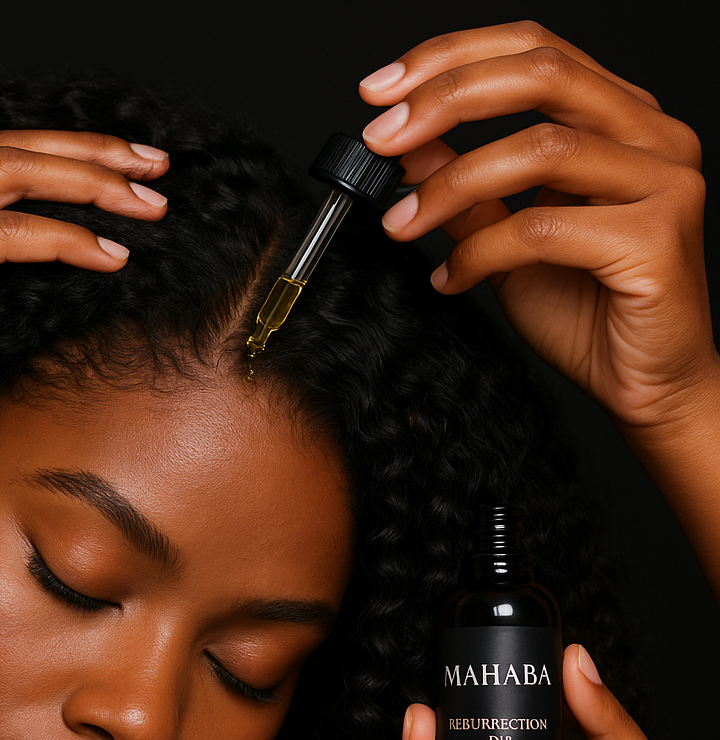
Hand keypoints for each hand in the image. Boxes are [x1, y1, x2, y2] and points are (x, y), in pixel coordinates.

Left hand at [359, 21, 716, 431]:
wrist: (644, 384)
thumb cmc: (589, 312)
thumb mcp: (509, 238)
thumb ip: (469, 189)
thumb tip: (410, 146)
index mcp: (620, 119)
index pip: (535, 50)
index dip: (452, 57)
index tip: (380, 89)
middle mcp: (652, 135)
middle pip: (543, 73)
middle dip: (446, 96)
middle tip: (381, 137)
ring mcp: (663, 182)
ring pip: (540, 149)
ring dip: (451, 185)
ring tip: (401, 222)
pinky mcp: (654, 238)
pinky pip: (543, 228)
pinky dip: (481, 252)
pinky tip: (450, 279)